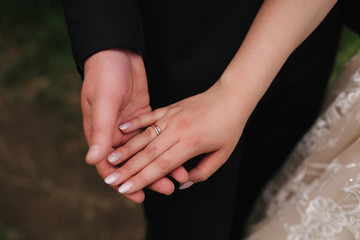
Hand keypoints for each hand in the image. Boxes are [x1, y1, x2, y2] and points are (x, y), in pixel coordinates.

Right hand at [81, 48, 181, 201]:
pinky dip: (166, 144)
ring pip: (147, 151)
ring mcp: (131, 124)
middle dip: (149, 177)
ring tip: (179, 174)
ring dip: (161, 162)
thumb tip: (93, 161)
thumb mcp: (102, 102)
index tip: (139, 195)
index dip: (125, 181)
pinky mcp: (144, 113)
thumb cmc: (104, 75)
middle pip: (133, 162)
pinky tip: (180, 152)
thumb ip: (100, 132)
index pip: (111, 166)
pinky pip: (155, 135)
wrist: (116, 51)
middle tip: (166, 189)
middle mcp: (116, 132)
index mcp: (103, 133)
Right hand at [103, 79, 250, 195]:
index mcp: (191, 143)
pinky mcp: (170, 108)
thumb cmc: (230, 126)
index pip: (161, 165)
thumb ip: (203, 171)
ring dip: (126, 148)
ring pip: (145, 136)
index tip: (125, 188)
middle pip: (148, 153)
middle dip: (127, 168)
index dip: (142, 178)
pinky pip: (149, 116)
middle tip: (109, 180)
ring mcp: (172, 117)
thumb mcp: (223, 154)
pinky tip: (121, 128)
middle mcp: (178, 130)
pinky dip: (135, 122)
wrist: (232, 96)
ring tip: (110, 159)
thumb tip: (183, 182)